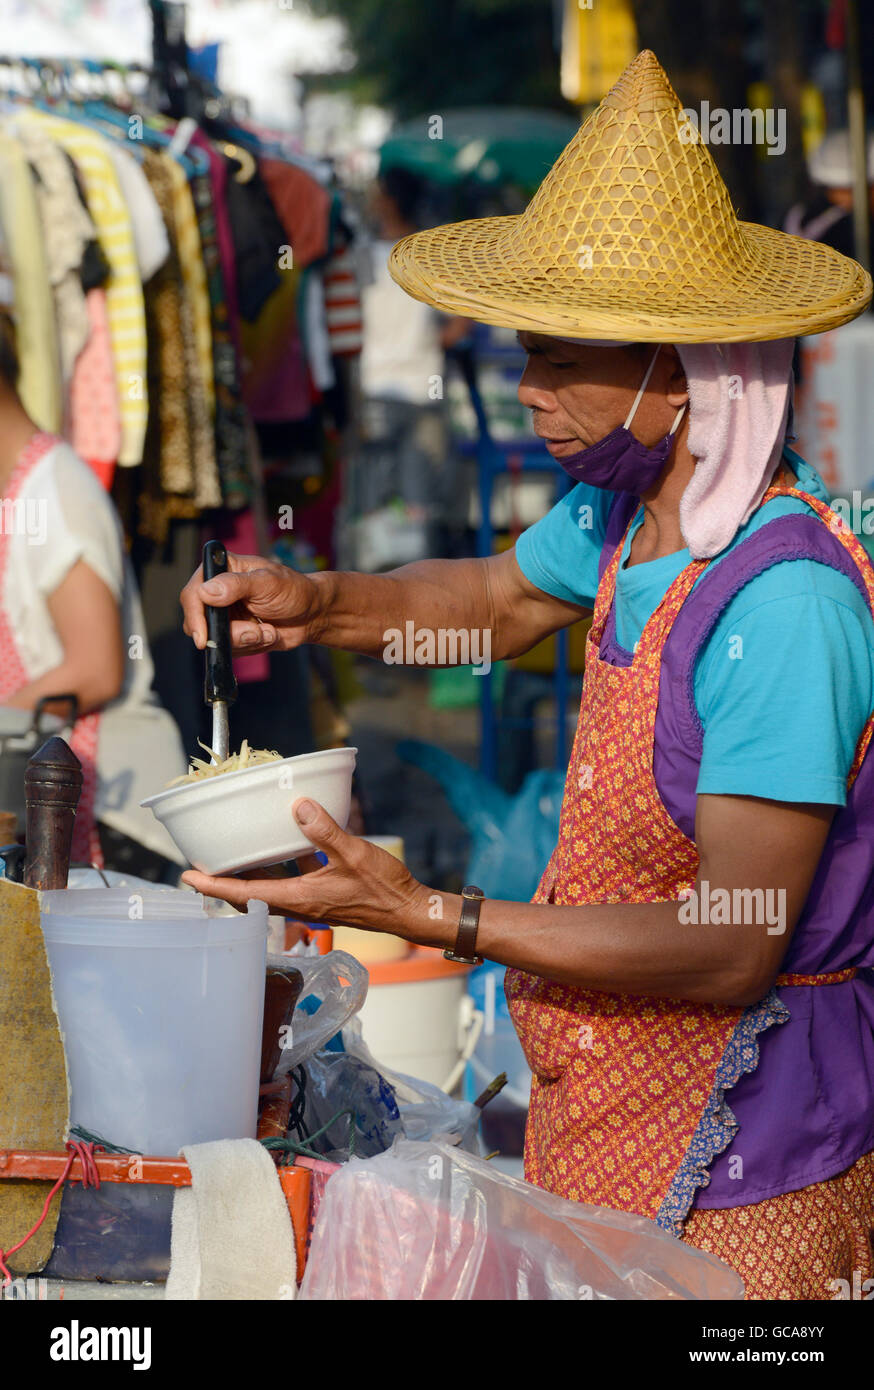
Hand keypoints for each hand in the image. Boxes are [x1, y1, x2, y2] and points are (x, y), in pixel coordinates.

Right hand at [180, 551, 320, 654]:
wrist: (313, 614)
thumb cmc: (293, 591)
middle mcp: (217, 592)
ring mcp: (224, 614)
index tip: (203, 638)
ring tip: (269, 631)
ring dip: (246, 641)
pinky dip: (251, 647)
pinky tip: (268, 635)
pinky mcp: (232, 633)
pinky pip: (230, 650)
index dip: (195, 617)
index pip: (193, 594)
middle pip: (199, 622)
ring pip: (215, 640)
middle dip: (230, 634)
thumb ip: (237, 585)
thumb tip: (206, 591)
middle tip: (256, 632)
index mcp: (222, 569)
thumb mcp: (267, 583)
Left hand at [181, 798, 441, 943]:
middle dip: (224, 881)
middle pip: (250, 894)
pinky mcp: (324, 894)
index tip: (187, 876)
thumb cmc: (384, 889)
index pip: (245, 895)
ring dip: (250, 873)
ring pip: (270, 886)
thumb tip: (300, 807)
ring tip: (234, 852)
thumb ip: (326, 831)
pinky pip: (292, 878)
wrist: (408, 910)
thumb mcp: (354, 855)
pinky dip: (280, 864)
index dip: (213, 886)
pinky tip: (285, 843)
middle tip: (202, 864)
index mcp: (300, 899)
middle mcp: (300, 903)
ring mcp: (311, 900)